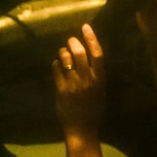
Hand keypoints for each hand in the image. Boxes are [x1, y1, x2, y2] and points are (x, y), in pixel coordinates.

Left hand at [53, 23, 106, 144]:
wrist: (82, 130)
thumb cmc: (94, 110)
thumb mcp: (100, 91)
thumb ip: (95, 74)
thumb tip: (89, 55)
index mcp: (100, 79)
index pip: (97, 54)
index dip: (91, 38)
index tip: (86, 27)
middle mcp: (87, 79)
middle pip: (79, 52)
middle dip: (73, 42)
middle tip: (71, 41)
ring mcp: (73, 83)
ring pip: (65, 58)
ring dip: (63, 52)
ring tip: (63, 54)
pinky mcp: (61, 89)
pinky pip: (56, 68)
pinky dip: (56, 64)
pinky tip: (57, 65)